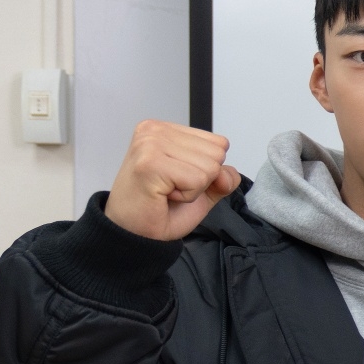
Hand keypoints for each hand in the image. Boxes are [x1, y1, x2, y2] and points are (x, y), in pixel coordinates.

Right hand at [104, 120, 241, 241]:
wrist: (134, 233)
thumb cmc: (160, 209)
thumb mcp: (201, 189)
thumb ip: (222, 177)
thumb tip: (228, 175)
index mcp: (165, 129)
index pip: (219, 143)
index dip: (206, 170)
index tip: (177, 179)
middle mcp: (154, 130)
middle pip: (217, 154)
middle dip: (200, 180)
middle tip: (170, 188)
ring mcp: (150, 144)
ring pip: (209, 168)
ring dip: (192, 189)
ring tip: (165, 192)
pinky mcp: (150, 163)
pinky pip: (197, 180)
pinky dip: (186, 196)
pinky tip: (163, 196)